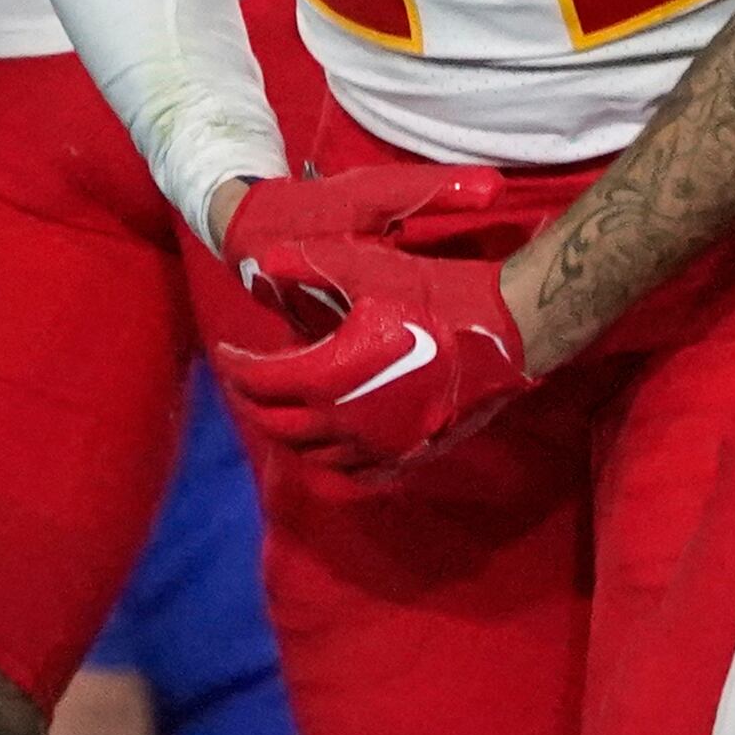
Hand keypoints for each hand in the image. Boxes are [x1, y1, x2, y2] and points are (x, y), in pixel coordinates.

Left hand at [215, 162, 526, 476]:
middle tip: (243, 376)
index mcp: (332, 376)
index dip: (236, 365)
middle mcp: (350, 422)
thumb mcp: (366, 268)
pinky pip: (355, 471)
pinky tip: (327, 438)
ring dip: (286, 430)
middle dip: (252, 400)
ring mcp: (382, 445)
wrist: (509, 329)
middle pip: (279, 424)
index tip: (225, 349)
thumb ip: (307, 265)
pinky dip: (328, 458)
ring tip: (280, 401)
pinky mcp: (411, 453)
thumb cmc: (437, 293)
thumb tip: (259, 262)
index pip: (263, 381)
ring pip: (313, 454)